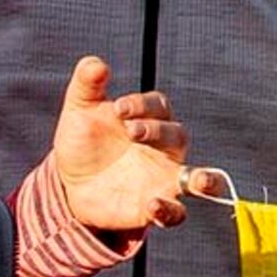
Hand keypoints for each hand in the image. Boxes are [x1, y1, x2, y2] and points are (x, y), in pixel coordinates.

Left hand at [47, 57, 193, 235]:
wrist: (69, 184)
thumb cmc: (83, 141)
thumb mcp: (80, 111)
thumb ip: (87, 85)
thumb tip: (95, 63)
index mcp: (151, 119)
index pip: (159, 106)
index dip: (141, 105)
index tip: (117, 109)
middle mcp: (165, 149)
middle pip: (177, 136)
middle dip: (158, 132)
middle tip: (131, 132)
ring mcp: (165, 179)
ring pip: (198, 178)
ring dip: (206, 180)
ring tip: (202, 181)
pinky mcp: (156, 207)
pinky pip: (175, 213)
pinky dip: (170, 210)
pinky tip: (153, 206)